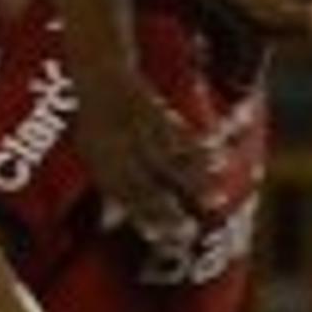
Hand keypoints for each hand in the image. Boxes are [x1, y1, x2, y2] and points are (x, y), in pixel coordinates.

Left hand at [69, 61, 216, 252]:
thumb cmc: (98, 122)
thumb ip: (107, 191)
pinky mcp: (154, 110)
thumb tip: (109, 227)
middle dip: (167, 209)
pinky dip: (200, 149)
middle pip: (144, 183)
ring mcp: (136, 128)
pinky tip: (219, 162)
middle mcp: (117, 147)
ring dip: (194, 182)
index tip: (159, 238)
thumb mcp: (92, 155)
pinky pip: (180, 132)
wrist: (100, 72)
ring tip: (217, 201)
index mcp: (100, 161)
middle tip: (189, 232)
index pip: (122, 196)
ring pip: (168, 161)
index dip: (141, 217)